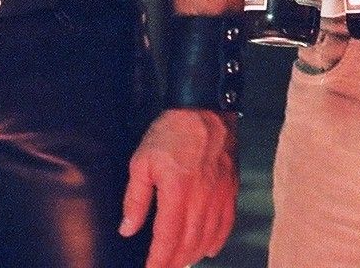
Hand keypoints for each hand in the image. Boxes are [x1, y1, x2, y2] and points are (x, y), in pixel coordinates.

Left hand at [120, 108, 237, 267]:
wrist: (205, 107)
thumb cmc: (172, 131)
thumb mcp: (142, 161)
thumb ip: (136, 198)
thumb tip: (128, 228)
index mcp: (178, 191)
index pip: (168, 238)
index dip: (159, 261)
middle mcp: (202, 197)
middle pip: (189, 243)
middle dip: (174, 262)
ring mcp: (220, 194)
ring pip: (209, 237)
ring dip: (194, 255)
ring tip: (181, 262)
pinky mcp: (231, 188)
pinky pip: (227, 222)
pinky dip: (218, 240)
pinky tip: (209, 249)